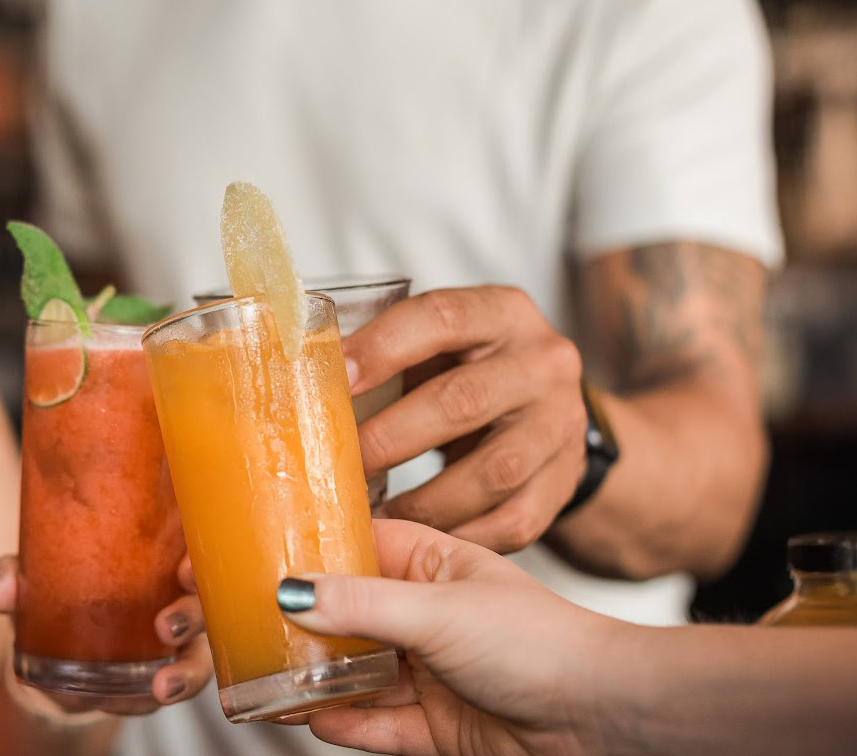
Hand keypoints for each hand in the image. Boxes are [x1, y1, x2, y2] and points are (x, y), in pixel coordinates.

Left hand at [0, 554, 212, 713]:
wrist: (51, 647)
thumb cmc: (56, 592)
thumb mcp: (33, 579)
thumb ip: (14, 577)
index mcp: (157, 560)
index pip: (192, 552)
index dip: (200, 560)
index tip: (185, 569)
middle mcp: (176, 601)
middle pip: (207, 605)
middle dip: (193, 616)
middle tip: (168, 625)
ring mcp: (174, 647)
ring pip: (200, 658)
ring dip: (186, 673)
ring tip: (161, 685)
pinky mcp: (160, 681)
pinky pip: (171, 691)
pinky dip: (155, 699)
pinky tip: (140, 702)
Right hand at [281, 519, 619, 755]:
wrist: (605, 719)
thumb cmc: (545, 644)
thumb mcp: (438, 611)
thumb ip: (361, 604)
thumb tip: (292, 591)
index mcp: (434, 566)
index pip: (358, 547)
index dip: (309, 551)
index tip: (254, 553)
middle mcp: (428, 617)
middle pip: (348, 618)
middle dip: (301, 625)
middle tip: (245, 624)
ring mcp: (432, 674)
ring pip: (356, 676)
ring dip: (315, 681)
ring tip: (266, 680)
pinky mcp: (438, 727)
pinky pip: (378, 726)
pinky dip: (345, 724)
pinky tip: (312, 718)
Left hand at [343, 286, 585, 552]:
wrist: (548, 411)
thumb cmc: (468, 371)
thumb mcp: (438, 344)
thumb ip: (384, 352)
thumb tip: (293, 377)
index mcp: (502, 313)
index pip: (442, 318)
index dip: (384, 347)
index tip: (334, 378)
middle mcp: (542, 364)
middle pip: (462, 400)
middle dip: (390, 437)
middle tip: (339, 464)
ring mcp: (559, 426)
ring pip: (491, 471)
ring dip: (422, 503)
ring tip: (372, 516)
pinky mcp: (563, 483)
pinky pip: (511, 522)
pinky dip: (458, 537)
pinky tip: (418, 544)